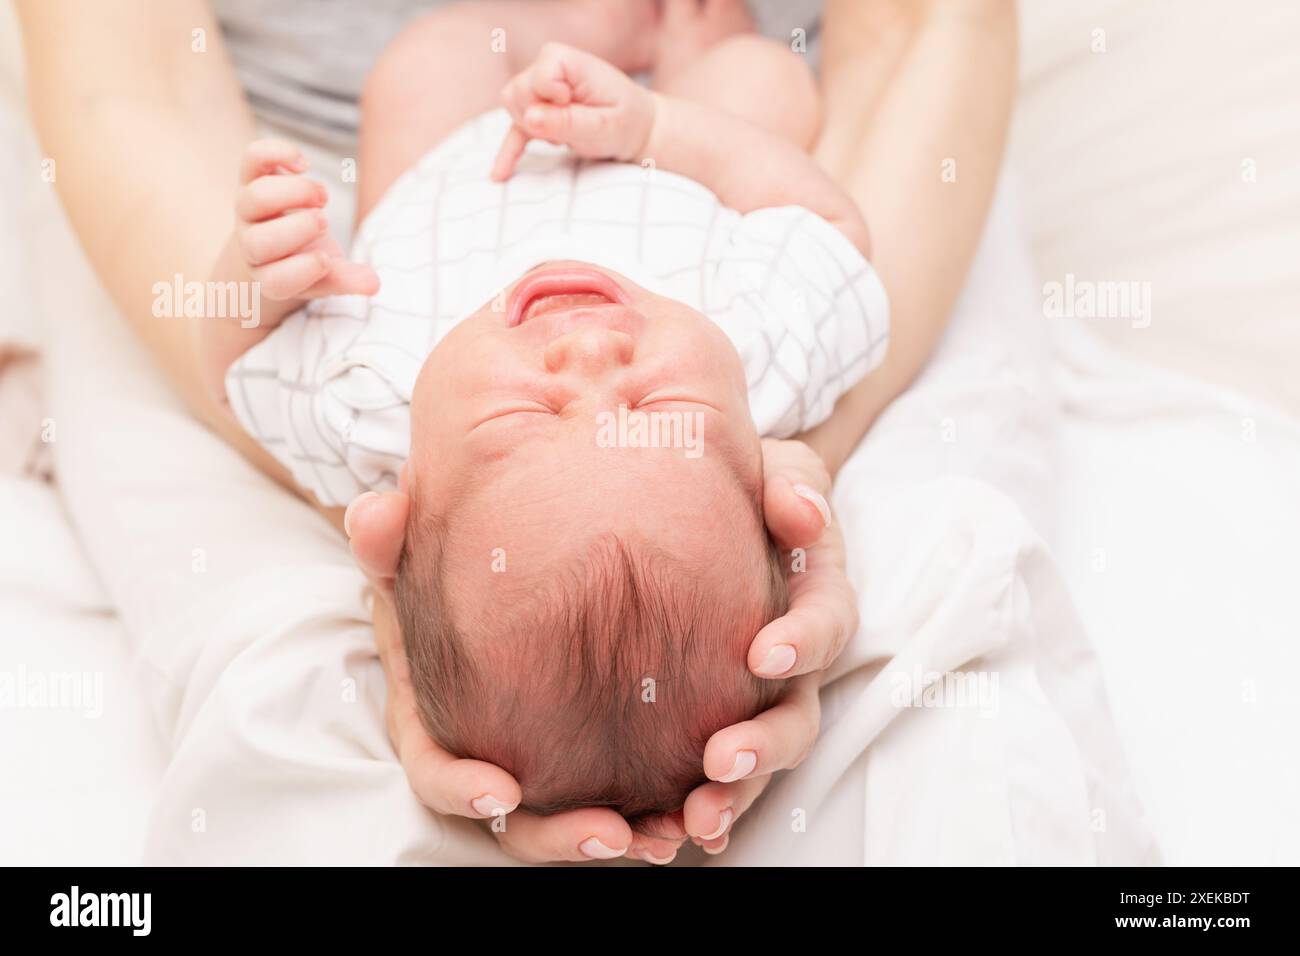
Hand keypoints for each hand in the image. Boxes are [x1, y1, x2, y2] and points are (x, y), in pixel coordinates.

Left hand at [233, 139, 378, 301]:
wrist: (281, 231)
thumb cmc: (309, 255)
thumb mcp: (329, 272)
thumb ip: (347, 278)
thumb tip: (373, 283)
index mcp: (270, 274)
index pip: (275, 280)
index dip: (302, 270)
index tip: (326, 259)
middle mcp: (252, 245)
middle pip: (257, 243)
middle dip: (297, 230)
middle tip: (323, 222)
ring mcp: (248, 210)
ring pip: (256, 198)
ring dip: (294, 193)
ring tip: (322, 197)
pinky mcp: (251, 177)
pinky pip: (253, 158)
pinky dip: (279, 154)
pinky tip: (304, 165)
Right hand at [345, 486, 687, 864]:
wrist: (500, 562)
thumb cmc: (447, 565)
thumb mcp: (412, 550)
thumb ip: (387, 537)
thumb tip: (371, 513)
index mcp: (433, 719)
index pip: (436, 770)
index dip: (462, 788)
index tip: (502, 793)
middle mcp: (490, 751)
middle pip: (519, 819)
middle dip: (560, 835)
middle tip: (611, 833)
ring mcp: (545, 756)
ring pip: (579, 816)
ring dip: (627, 833)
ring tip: (671, 833)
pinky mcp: (598, 747)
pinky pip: (630, 788)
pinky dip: (665, 801)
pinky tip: (710, 803)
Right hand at [490, 42, 655, 180]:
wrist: (638, 129)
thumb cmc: (626, 123)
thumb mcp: (603, 126)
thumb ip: (567, 121)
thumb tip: (530, 118)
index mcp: (566, 60)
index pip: (537, 80)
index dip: (553, 101)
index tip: (577, 106)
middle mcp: (547, 65)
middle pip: (516, 93)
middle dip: (538, 120)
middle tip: (574, 128)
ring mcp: (539, 87)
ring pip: (511, 108)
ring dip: (534, 131)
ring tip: (567, 135)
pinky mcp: (537, 109)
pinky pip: (513, 128)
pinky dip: (509, 151)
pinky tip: (500, 174)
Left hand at [677, 438, 856, 852]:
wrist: (693, 508)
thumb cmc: (739, 487)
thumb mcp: (773, 469)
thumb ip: (792, 485)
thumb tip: (802, 510)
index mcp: (813, 596)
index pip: (826, 621)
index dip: (804, 641)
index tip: (765, 654)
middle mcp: (792, 660)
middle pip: (797, 716)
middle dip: (766, 745)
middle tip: (722, 761)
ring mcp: (754, 698)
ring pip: (758, 760)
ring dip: (735, 795)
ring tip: (695, 820)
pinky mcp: (710, 718)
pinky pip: (712, 775)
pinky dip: (693, 806)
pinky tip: (661, 832)